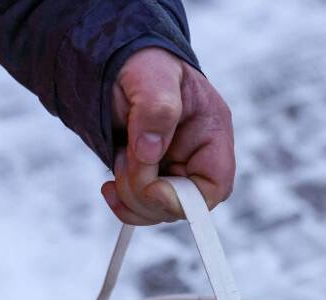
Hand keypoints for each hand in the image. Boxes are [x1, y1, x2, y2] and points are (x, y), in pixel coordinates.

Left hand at [104, 47, 235, 223]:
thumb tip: (149, 152)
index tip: (152, 188)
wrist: (117, 62)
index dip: (185, 199)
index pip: (216, 186)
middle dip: (146, 192)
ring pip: (158, 211)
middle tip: (124, 160)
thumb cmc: (142, 63)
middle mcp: (197, 157)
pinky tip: (109, 187)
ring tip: (119, 157)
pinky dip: (123, 203)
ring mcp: (173, 170)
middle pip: (182, 206)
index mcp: (211, 133)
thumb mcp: (151, 75)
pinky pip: (142, 208)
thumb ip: (157, 109)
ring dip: (130, 193)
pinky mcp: (151, 177)